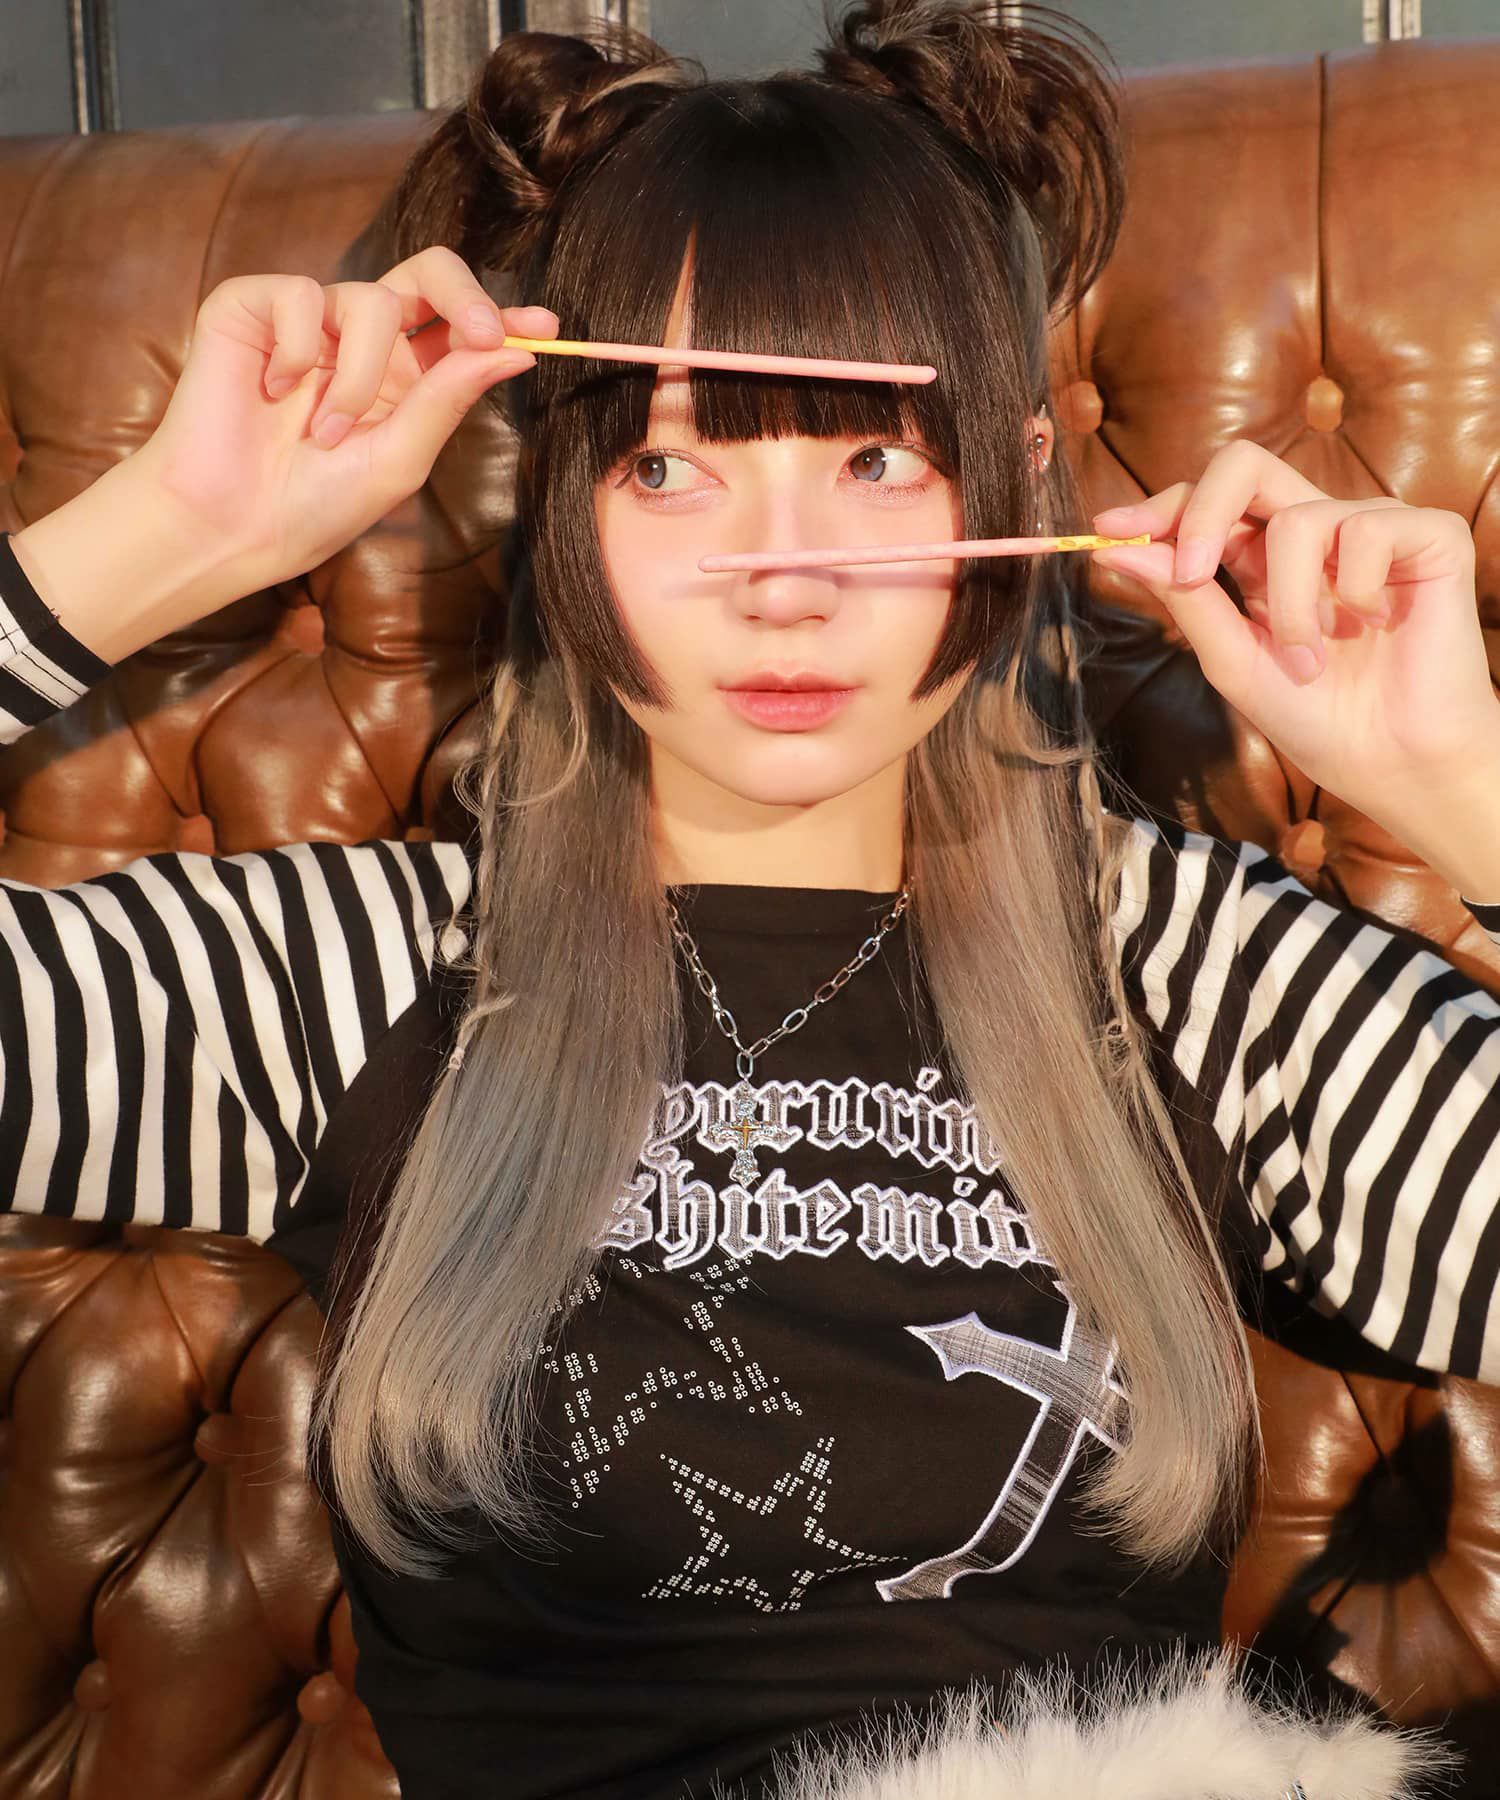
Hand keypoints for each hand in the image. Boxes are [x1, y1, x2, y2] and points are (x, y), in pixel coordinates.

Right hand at [133, 246, 556, 593]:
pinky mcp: (252, 307)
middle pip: (428, 273)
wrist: (230, 525)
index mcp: (407, 379)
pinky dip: (295, 349)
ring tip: (324, 432)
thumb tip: (518, 352)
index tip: (546, 327)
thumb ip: (449, 399)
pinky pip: (297, 294)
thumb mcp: (398, 458)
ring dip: (356, 376)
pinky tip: (272, 392)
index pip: (461, 329)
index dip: (504, 319)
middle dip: (462, 294)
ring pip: (367, 298)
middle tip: (480, 333)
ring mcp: (309, 321)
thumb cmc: (313, 505)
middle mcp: (363, 342)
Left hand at [1088, 439, 1499, 843]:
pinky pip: (1367, 527)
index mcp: (1263, 559)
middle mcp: (1314, 531)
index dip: (1159, 509)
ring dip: (1291, 602)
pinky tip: (1376, 621)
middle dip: (1205, 512)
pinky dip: (1355, 587)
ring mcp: (1370, 527)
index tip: (1108, 532)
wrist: (1390, 763)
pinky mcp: (1428, 536)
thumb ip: (1185, 597)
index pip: (1206, 502)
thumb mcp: (1232, 658)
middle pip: (1246, 465)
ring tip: (1312, 656)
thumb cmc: (1317, 718)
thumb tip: (1120, 548)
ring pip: (1298, 518)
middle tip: (1191, 571)